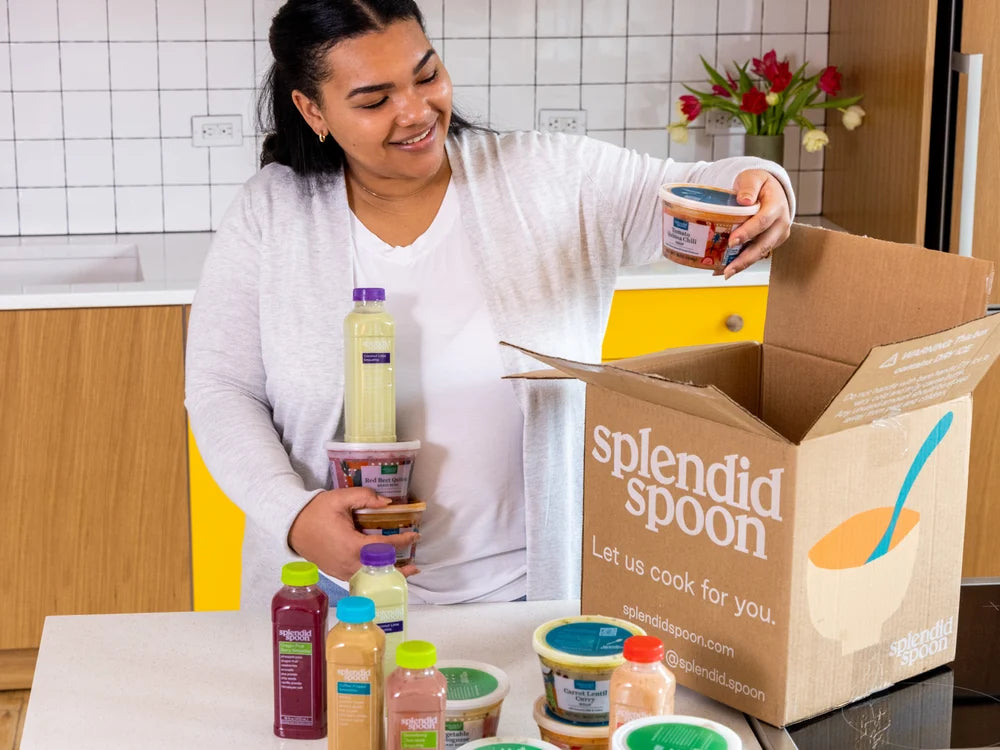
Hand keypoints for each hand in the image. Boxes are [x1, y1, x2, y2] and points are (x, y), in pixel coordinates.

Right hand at [287, 487, 419, 580]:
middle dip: (399, 569)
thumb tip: (387, 503)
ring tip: (404, 571)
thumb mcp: (340, 498)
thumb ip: (365, 497)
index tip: (414, 536)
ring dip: (387, 574)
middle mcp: (348, 562)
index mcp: (351, 545)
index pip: (383, 547)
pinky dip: (373, 575)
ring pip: (370, 577)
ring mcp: (341, 571)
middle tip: (416, 566)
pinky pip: (359, 577)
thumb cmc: (315, 511)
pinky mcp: (336, 573)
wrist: (291, 525)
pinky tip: (381, 570)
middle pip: (379, 570)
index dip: (401, 542)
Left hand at [720, 169, 791, 278]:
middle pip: (764, 243)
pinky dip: (742, 262)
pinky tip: (726, 269)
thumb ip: (749, 186)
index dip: (748, 232)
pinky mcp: (772, 242)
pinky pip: (757, 254)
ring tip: (725, 273)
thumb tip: (744, 200)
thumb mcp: (753, 177)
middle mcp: (781, 223)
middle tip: (728, 268)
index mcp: (777, 205)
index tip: (732, 241)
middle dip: (745, 258)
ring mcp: (778, 235)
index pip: (763, 221)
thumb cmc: (759, 183)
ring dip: (743, 265)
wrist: (770, 189)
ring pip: (761, 252)